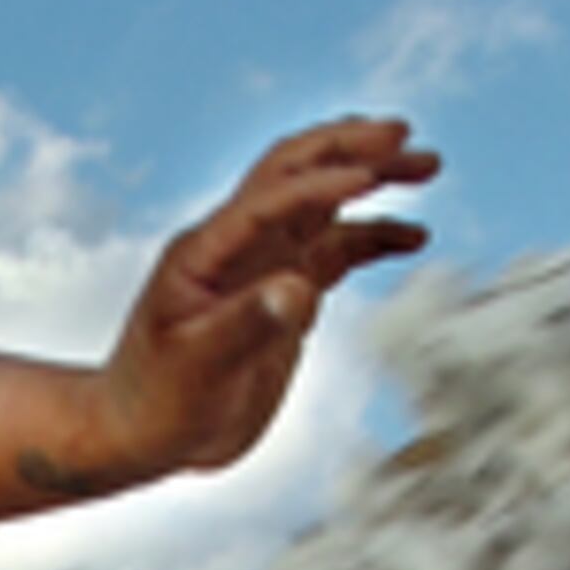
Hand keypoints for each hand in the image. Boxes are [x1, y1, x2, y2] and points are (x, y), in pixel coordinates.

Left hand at [82, 116, 437, 486]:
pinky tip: (410, 236)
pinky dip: (373, 237)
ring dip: (372, 179)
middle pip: (296, 172)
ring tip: (425, 167)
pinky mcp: (284, 293)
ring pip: (324, 204)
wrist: (144, 434)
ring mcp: (263, 266)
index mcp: (205, 252)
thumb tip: (298, 290)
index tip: (368, 178)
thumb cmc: (154, 401)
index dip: (318, 184)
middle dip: (349, 148)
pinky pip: (336, 250)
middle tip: (402, 136)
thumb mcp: (196, 367)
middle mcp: (237, 246)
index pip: (267, 199)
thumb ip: (246, 326)